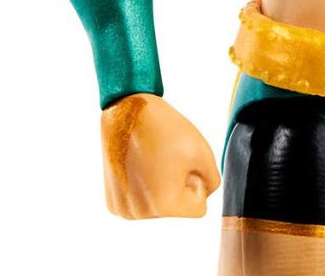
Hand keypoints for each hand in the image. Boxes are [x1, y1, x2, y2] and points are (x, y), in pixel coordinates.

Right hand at [100, 93, 220, 218]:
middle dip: (178, 185)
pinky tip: (139, 165)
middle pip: (176, 208)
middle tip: (167, 157)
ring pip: (158, 206)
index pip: (198, 208)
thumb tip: (201, 195)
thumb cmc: (167, 130)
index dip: (198, 181)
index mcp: (164, 205)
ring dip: (161, 187)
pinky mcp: (112, 202)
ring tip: (152, 159)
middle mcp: (140, 213)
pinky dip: (144, 188)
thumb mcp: (204, 153)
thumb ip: (212, 182)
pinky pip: (140, 203)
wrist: (129, 111)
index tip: (184, 162)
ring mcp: (123, 209)